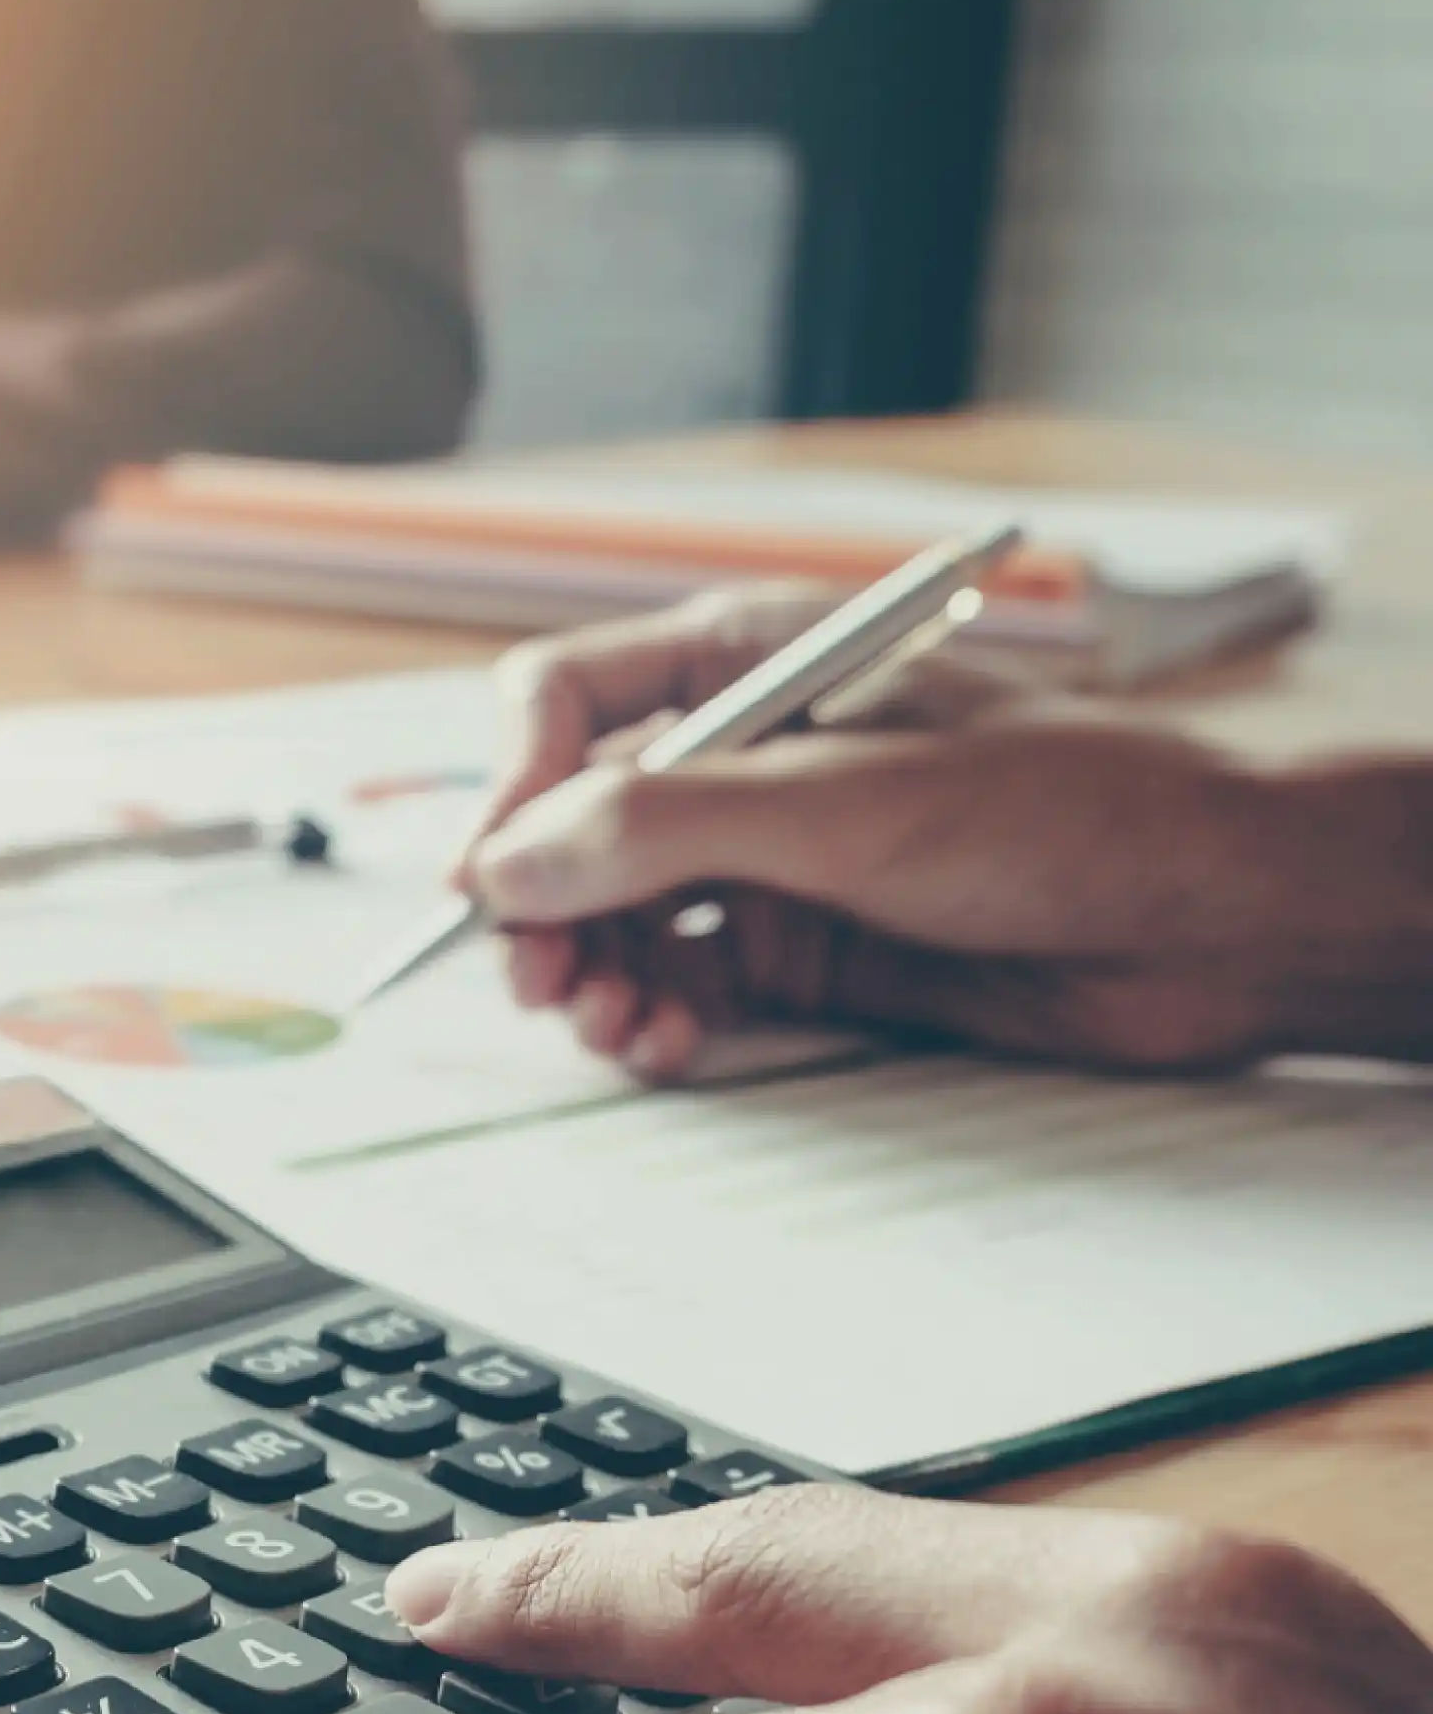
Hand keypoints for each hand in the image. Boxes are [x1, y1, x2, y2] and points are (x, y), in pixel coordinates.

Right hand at [458, 583, 1432, 1074]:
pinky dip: (652, 1022)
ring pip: (611, 917)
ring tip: (617, 1030)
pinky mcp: (799, 950)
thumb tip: (504, 865)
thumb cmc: (1070, 813)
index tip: (496, 881)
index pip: (565, 703)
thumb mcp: (846, 805)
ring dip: (592, 978)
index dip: (515, 788)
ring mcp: (769, 858)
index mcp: (750, 666)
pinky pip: (676, 985)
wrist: (1217, 921)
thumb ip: (662, 826)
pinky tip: (666, 1047)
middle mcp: (744, 758)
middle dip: (543, 909)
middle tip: (544, 987)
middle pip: (569, 825)